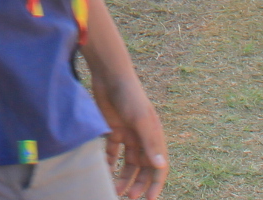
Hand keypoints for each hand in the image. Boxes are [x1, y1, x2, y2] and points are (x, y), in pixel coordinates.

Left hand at [90, 72, 168, 198]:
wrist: (109, 75)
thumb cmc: (129, 95)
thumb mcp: (139, 120)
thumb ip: (149, 143)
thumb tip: (160, 166)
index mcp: (154, 136)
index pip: (158, 166)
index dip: (155, 184)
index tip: (148, 199)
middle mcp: (142, 138)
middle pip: (142, 168)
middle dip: (137, 184)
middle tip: (127, 197)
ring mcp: (128, 134)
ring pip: (127, 163)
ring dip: (123, 177)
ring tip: (114, 190)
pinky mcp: (113, 130)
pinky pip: (112, 152)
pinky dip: (109, 163)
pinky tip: (103, 172)